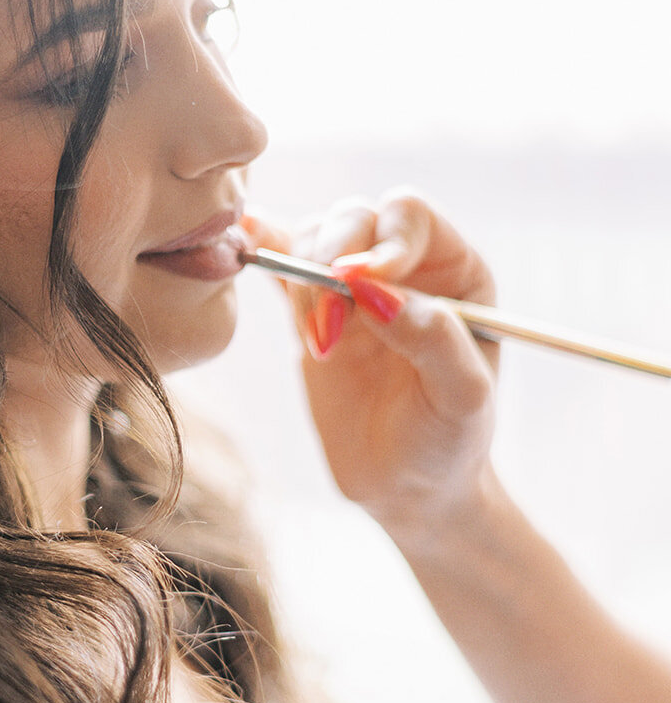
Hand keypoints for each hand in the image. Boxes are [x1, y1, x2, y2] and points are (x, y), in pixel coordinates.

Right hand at [242, 189, 499, 542]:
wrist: (408, 486)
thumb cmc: (448, 441)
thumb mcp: (460, 398)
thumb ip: (432, 339)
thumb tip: (374, 289)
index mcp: (455, 270)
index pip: (409, 216)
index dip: (381, 240)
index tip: (359, 284)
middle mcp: (404, 264)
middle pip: (354, 218)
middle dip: (330, 260)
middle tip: (327, 328)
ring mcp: (352, 285)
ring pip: (313, 238)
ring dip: (301, 280)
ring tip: (318, 345)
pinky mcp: (310, 310)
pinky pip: (281, 262)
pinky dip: (260, 248)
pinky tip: (243, 241)